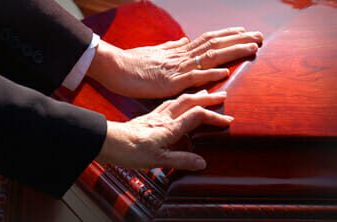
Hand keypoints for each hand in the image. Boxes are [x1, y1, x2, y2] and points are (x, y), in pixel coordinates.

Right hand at [88, 27, 262, 97]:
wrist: (114, 67)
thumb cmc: (132, 62)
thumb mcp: (155, 53)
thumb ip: (171, 47)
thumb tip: (184, 40)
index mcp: (178, 50)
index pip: (208, 39)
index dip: (228, 35)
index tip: (245, 31)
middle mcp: (181, 55)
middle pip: (214, 44)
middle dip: (238, 39)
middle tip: (259, 36)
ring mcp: (176, 68)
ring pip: (209, 56)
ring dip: (232, 51)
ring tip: (252, 47)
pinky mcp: (169, 82)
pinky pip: (191, 77)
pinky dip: (208, 74)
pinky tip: (224, 72)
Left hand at [95, 90, 231, 169]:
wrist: (108, 142)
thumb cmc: (130, 151)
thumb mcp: (157, 160)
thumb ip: (181, 160)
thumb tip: (202, 163)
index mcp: (169, 127)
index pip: (197, 116)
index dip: (213, 116)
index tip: (227, 120)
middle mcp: (164, 117)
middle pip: (189, 101)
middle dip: (208, 98)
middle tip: (223, 95)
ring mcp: (155, 115)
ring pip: (179, 100)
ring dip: (194, 95)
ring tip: (205, 93)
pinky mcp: (148, 116)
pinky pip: (168, 103)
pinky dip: (179, 99)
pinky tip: (178, 102)